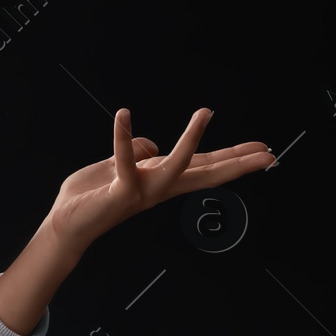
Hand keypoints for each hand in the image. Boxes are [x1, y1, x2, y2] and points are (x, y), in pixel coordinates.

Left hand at [45, 107, 274, 252]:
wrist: (66, 224)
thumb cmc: (90, 197)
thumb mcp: (116, 167)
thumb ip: (135, 154)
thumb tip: (149, 145)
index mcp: (161, 180)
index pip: (203, 166)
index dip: (232, 158)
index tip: (263, 151)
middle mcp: (158, 187)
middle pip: (205, 172)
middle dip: (237, 162)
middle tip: (269, 153)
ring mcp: (142, 191)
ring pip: (176, 165)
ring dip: (191, 138)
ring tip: (205, 111)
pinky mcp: (120, 191)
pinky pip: (124, 161)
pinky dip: (122, 138)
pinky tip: (123, 114)